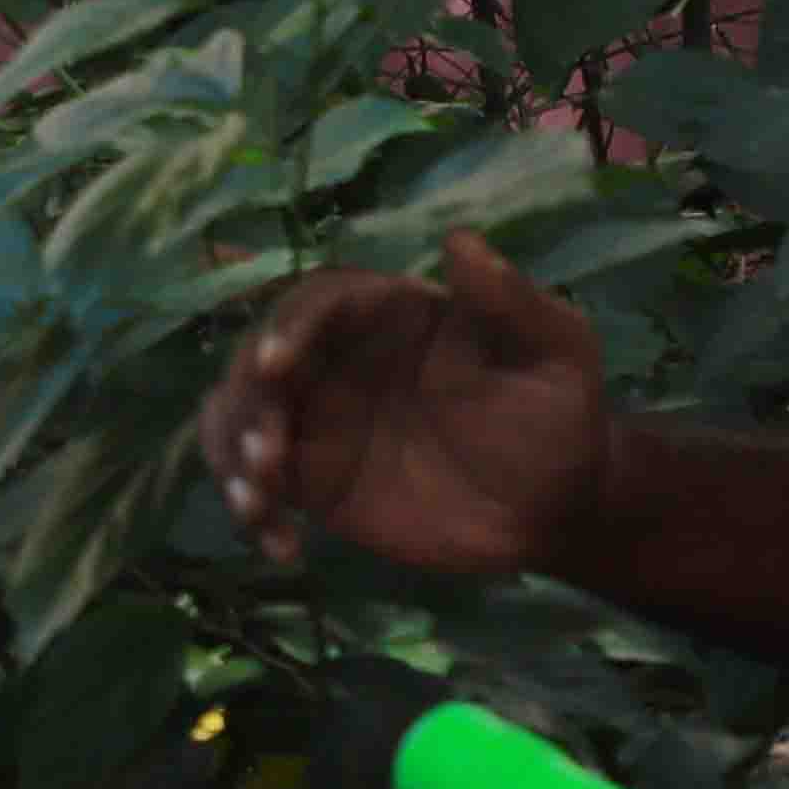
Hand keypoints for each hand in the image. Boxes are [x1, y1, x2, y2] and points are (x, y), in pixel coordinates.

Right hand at [200, 231, 612, 575]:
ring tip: (258, 505)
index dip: (288, 327)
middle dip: (249, 404)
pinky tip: (281, 547)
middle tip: (268, 456)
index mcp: (386, 313)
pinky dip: (252, 510)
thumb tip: (461, 241)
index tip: (275, 365)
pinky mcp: (312, 480)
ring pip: (238, 418)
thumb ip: (510, 303)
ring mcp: (316, 419)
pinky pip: (255, 483)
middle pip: (258, 360)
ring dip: (232, 455)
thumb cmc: (556, 416)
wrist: (553, 508)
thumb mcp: (554, 353)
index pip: (318, 302)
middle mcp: (336, 357)